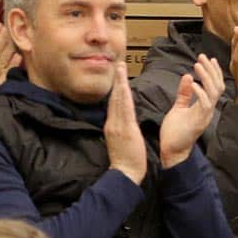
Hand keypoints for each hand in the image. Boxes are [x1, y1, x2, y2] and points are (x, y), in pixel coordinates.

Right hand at [104, 64, 148, 184]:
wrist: (125, 174)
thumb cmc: (125, 160)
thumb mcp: (120, 141)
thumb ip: (120, 129)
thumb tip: (122, 120)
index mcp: (112, 126)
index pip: (113, 103)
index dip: (116, 88)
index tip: (117, 75)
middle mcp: (112, 123)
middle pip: (114, 97)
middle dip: (117, 80)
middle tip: (119, 63)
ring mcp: (118, 126)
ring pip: (118, 100)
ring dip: (120, 83)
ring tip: (121, 68)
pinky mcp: (125, 130)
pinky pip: (124, 110)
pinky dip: (124, 97)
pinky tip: (124, 87)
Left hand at [158, 55, 223, 168]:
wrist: (172, 152)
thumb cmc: (175, 132)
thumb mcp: (178, 108)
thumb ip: (184, 94)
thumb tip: (187, 76)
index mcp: (204, 107)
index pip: (215, 86)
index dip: (213, 72)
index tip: (207, 59)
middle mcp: (208, 110)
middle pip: (217, 86)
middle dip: (211, 70)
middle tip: (202, 57)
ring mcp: (205, 116)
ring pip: (213, 93)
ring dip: (206, 77)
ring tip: (197, 65)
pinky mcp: (198, 121)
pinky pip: (205, 104)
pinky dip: (200, 92)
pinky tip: (193, 83)